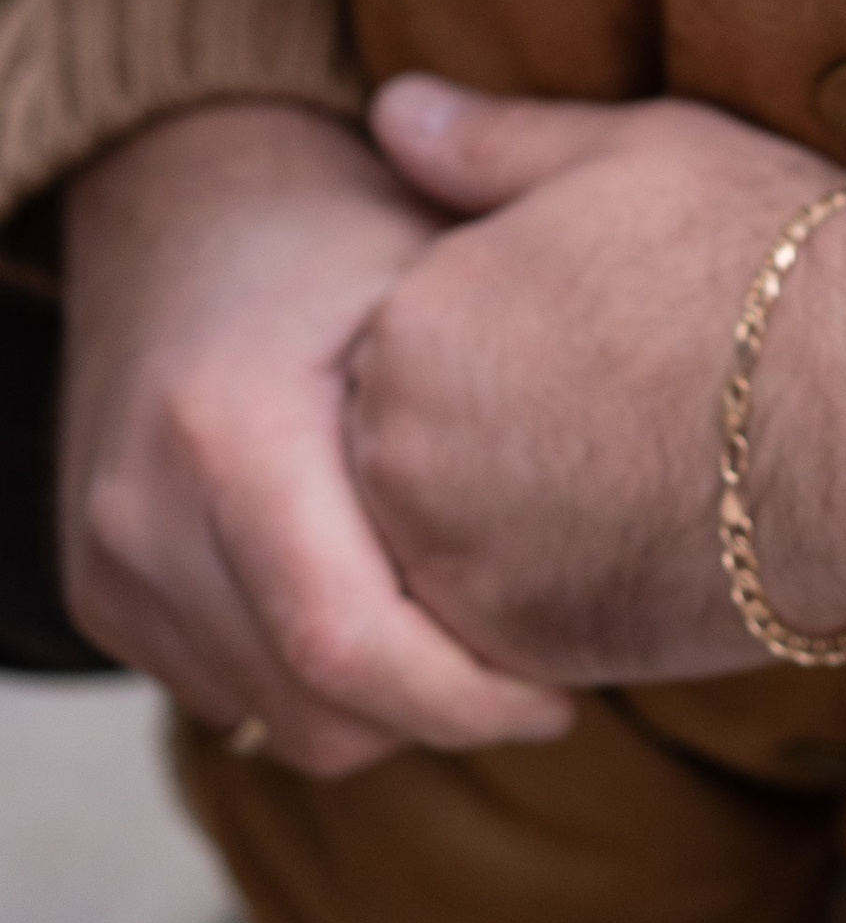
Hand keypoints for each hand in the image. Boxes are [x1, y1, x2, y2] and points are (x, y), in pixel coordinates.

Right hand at [59, 102, 575, 774]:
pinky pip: (233, 692)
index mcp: (232, 430)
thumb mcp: (438, 271)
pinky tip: (392, 610)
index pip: (347, 642)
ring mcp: (112, 559)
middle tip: (541, 678)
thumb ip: (517, 372)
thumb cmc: (343, 233)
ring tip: (472, 636)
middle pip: (316, 708)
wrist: (181, 205)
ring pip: (277, 717)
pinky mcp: (102, 593)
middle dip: (441, 714)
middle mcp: (148, 508)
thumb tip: (666, 486)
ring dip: (385, 708)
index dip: (467, 699)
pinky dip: (319, 683)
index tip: (563, 697)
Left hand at [349, 79, 845, 687]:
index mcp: (411, 323)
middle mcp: (403, 456)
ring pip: (460, 539)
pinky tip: (657, 532)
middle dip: (506, 425)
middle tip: (631, 399)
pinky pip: (512, 625)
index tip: (604, 325)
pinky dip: (568, 586)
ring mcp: (462, 565)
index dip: (513, 327)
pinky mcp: (531, 652)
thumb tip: (391, 104)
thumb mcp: (627, 152)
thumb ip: (486, 143)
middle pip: (421, 445)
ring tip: (646, 465)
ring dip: (528, 511)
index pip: (414, 337)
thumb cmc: (769, 256)